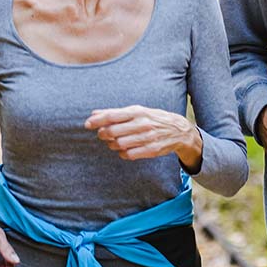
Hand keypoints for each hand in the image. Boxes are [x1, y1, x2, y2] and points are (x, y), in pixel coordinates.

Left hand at [85, 106, 202, 170]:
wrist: (178, 130)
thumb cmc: (153, 119)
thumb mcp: (137, 111)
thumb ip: (116, 113)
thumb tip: (94, 113)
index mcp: (138, 112)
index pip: (112, 116)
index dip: (97, 121)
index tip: (87, 124)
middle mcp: (142, 124)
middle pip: (113, 131)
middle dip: (103, 134)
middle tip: (102, 135)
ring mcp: (147, 137)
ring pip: (119, 144)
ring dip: (112, 144)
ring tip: (113, 142)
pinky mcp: (151, 150)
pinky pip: (128, 154)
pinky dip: (122, 153)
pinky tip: (123, 150)